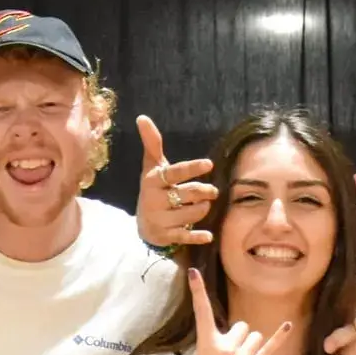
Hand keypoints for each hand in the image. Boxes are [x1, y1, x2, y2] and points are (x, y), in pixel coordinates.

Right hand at [135, 115, 217, 247]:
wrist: (144, 225)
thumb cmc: (154, 190)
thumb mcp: (152, 168)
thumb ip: (152, 144)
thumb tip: (142, 117)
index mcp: (153, 180)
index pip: (175, 172)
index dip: (192, 168)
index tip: (209, 164)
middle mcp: (154, 200)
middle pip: (187, 194)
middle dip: (204, 191)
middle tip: (213, 191)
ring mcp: (160, 219)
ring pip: (191, 214)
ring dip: (203, 209)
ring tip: (205, 205)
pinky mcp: (166, 236)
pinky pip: (186, 236)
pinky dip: (198, 236)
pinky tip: (209, 235)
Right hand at [181, 268, 292, 354]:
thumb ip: (214, 350)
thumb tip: (227, 344)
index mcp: (206, 345)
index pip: (201, 312)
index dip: (198, 291)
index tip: (194, 272)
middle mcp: (225, 347)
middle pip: (240, 327)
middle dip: (239, 338)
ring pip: (254, 337)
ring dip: (251, 346)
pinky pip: (270, 347)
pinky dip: (279, 336)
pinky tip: (287, 325)